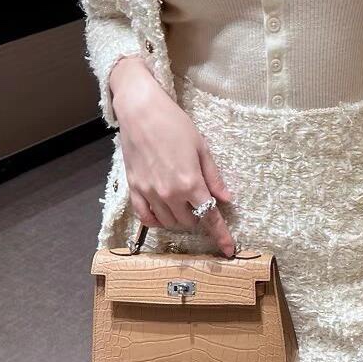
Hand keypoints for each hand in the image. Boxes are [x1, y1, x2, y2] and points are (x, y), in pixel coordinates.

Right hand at [109, 56, 236, 257]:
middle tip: (199, 201)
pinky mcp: (133, 190)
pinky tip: (163, 214)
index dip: (221, 235)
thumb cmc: (174, 124)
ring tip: (182, 203)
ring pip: (169, 222)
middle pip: (189, 222)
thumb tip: (226, 198)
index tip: (229, 250)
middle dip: (199, 217)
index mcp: (191, 183)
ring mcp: (149, 194)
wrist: (140, 111)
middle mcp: (170, 194)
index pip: (210, 217)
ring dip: (179, 219)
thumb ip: (213, 177)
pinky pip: (145, 217)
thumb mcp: (202, 148)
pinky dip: (156, 220)